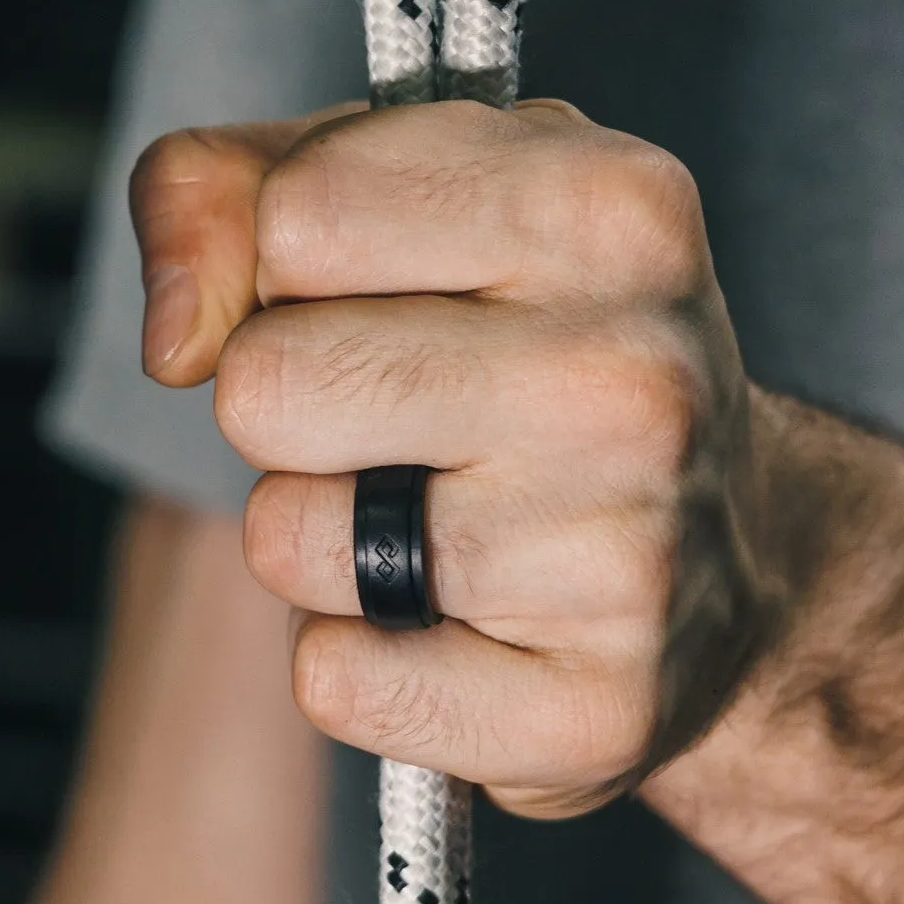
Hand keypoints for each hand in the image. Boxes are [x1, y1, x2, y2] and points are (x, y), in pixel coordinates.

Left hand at [132, 99, 792, 815]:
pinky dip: (364, 657)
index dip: (290, 259)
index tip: (371, 290)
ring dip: (324, 534)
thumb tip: (175, 332)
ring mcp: (624, 553)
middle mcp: (633, 378)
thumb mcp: (405, 197)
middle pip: (264, 384)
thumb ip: (229, 191)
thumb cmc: (535, 346)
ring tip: (439, 514)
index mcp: (608, 206)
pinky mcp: (589, 711)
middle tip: (404, 417)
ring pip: (284, 538)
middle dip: (290, 402)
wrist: (728, 554)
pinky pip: (334, 678)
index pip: (299, 212)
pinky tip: (463, 618)